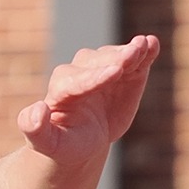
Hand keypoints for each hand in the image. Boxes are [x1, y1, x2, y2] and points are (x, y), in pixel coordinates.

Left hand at [15, 35, 160, 159]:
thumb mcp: (48, 144)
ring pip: (114, 56)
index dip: (96, 77)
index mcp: (60, 90)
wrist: (83, 141)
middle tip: (133, 56)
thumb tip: (35, 110)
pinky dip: (144, 52)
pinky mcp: (123, 72)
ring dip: (130, 53)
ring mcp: (102, 69)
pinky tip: (153, 44)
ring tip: (144, 47)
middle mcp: (80, 72)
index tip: (114, 73)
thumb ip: (35, 130)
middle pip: (98, 63)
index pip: (78, 80)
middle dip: (115, 60)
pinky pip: (134, 60)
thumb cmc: (64, 144)